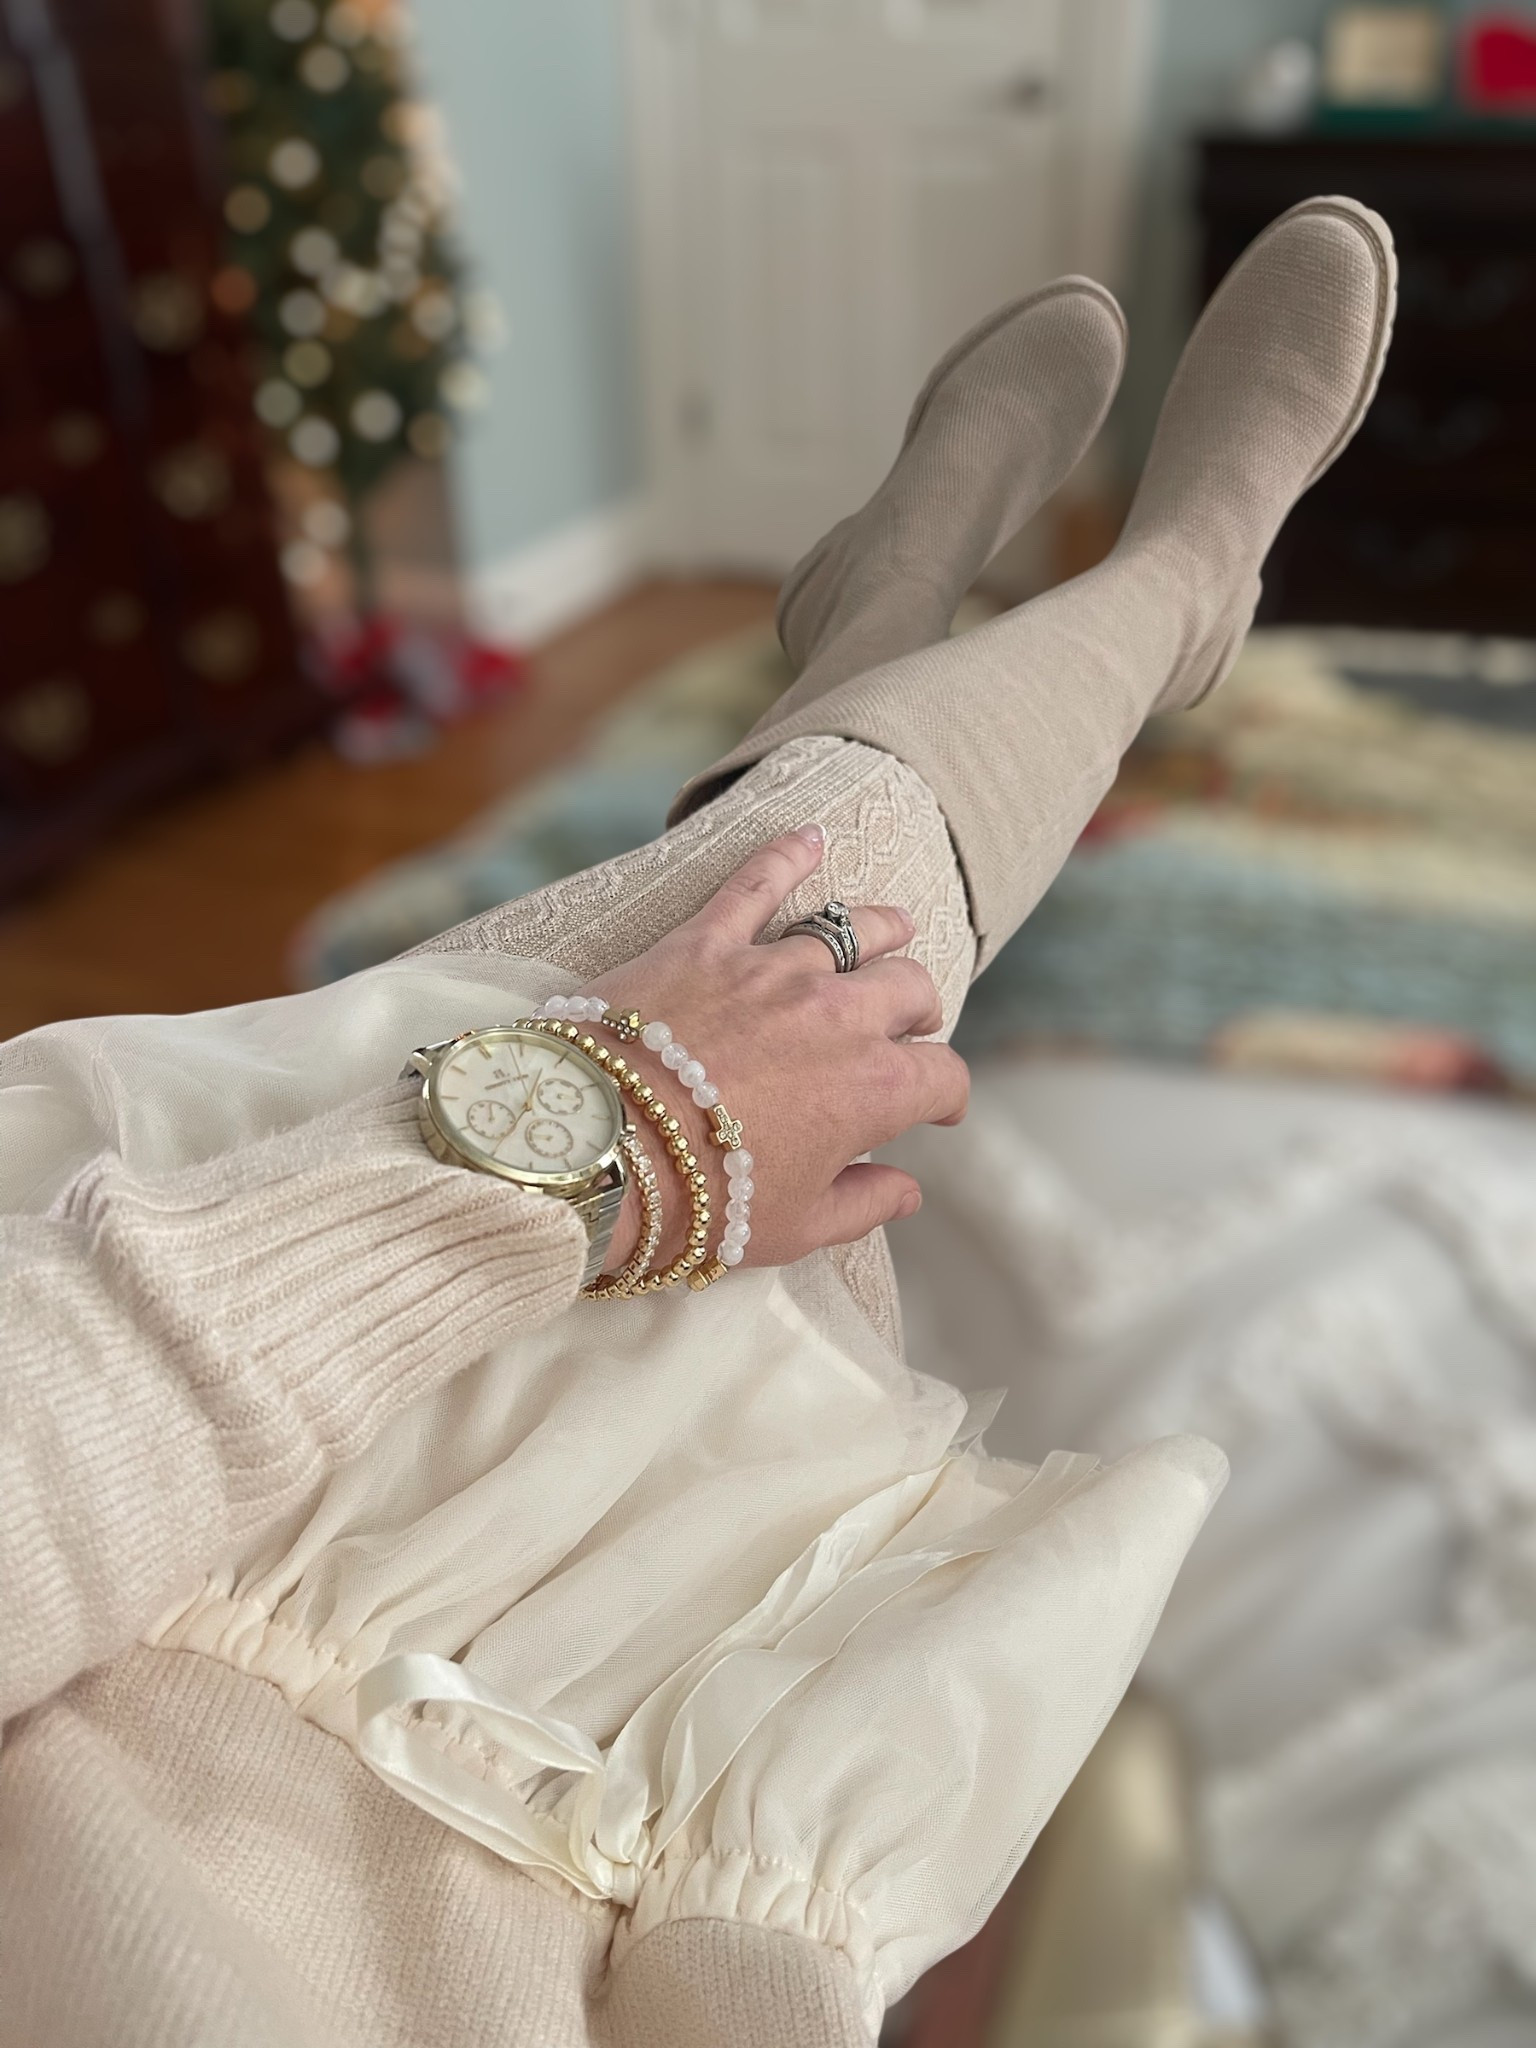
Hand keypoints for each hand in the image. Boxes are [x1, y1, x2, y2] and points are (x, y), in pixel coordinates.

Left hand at [584, 825, 968, 1274]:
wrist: (601, 1152)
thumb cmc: (700, 1204)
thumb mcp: (793, 1228)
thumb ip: (863, 1204)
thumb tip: (907, 1189)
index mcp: (872, 1089)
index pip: (941, 1077)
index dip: (947, 1095)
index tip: (938, 1109)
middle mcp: (838, 1016)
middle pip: (909, 990)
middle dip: (920, 1010)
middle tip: (910, 1025)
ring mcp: (773, 970)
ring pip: (853, 928)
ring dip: (882, 931)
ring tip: (896, 930)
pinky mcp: (708, 942)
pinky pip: (756, 882)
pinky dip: (788, 854)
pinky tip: (811, 836)